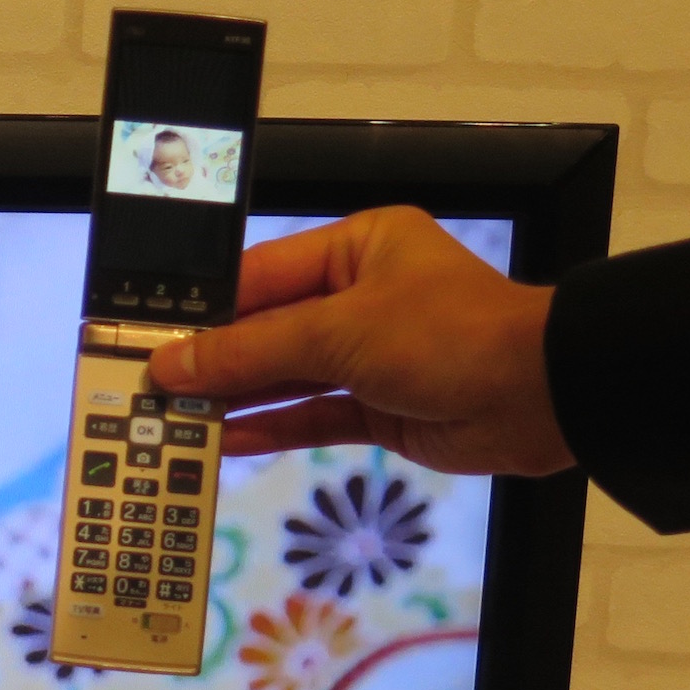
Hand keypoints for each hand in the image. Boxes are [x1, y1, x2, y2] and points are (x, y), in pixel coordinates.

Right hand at [147, 206, 573, 476]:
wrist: (541, 397)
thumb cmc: (446, 335)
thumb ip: (250, 352)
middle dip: (214, 361)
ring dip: (236, 399)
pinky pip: (312, 415)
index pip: (259, 277)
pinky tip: (224, 440)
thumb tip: (172, 365)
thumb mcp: (338, 331)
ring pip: (286, 377)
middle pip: (268, 329)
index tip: (148, 340)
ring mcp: (370, 356)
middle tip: (150, 389)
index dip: (202, 311)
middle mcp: (360, 296)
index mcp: (356, 249)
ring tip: (176, 420)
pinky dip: (272, 428)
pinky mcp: (379, 408)